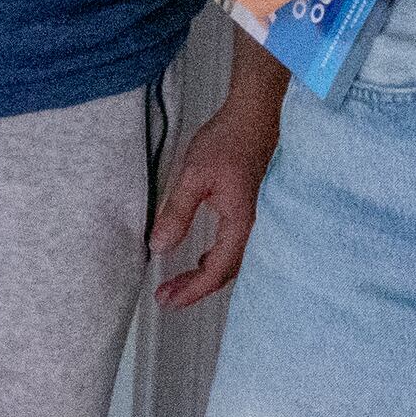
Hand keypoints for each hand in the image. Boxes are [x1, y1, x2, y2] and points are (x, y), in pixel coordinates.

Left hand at [150, 94, 275, 310]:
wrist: (255, 117)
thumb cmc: (226, 142)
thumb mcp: (194, 176)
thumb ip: (177, 213)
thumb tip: (158, 247)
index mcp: (241, 224)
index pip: (215, 271)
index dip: (191, 290)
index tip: (166, 299)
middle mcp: (254, 229)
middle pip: (225, 273)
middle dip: (195, 288)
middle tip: (166, 298)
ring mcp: (257, 221)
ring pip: (232, 262)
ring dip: (204, 276)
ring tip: (177, 283)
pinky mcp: (253, 211)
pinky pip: (236, 247)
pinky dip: (215, 259)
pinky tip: (201, 257)